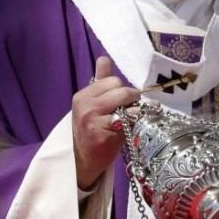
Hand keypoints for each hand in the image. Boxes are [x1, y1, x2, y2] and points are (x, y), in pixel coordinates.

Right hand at [72, 56, 139, 189]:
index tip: (124, 100)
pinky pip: (128, 122)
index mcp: (83, 96)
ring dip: (135, 111)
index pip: (112, 80)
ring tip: (131, 118)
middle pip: (121, 90)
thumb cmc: (91, 129)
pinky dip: (134, 123)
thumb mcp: (92, 103)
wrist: (83, 159)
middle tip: (132, 108)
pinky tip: (130, 129)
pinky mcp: (103, 136)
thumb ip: (100, 80)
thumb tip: (104, 58)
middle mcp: (86, 106)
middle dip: (132, 98)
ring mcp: (94, 121)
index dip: (122, 89)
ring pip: (127, 105)